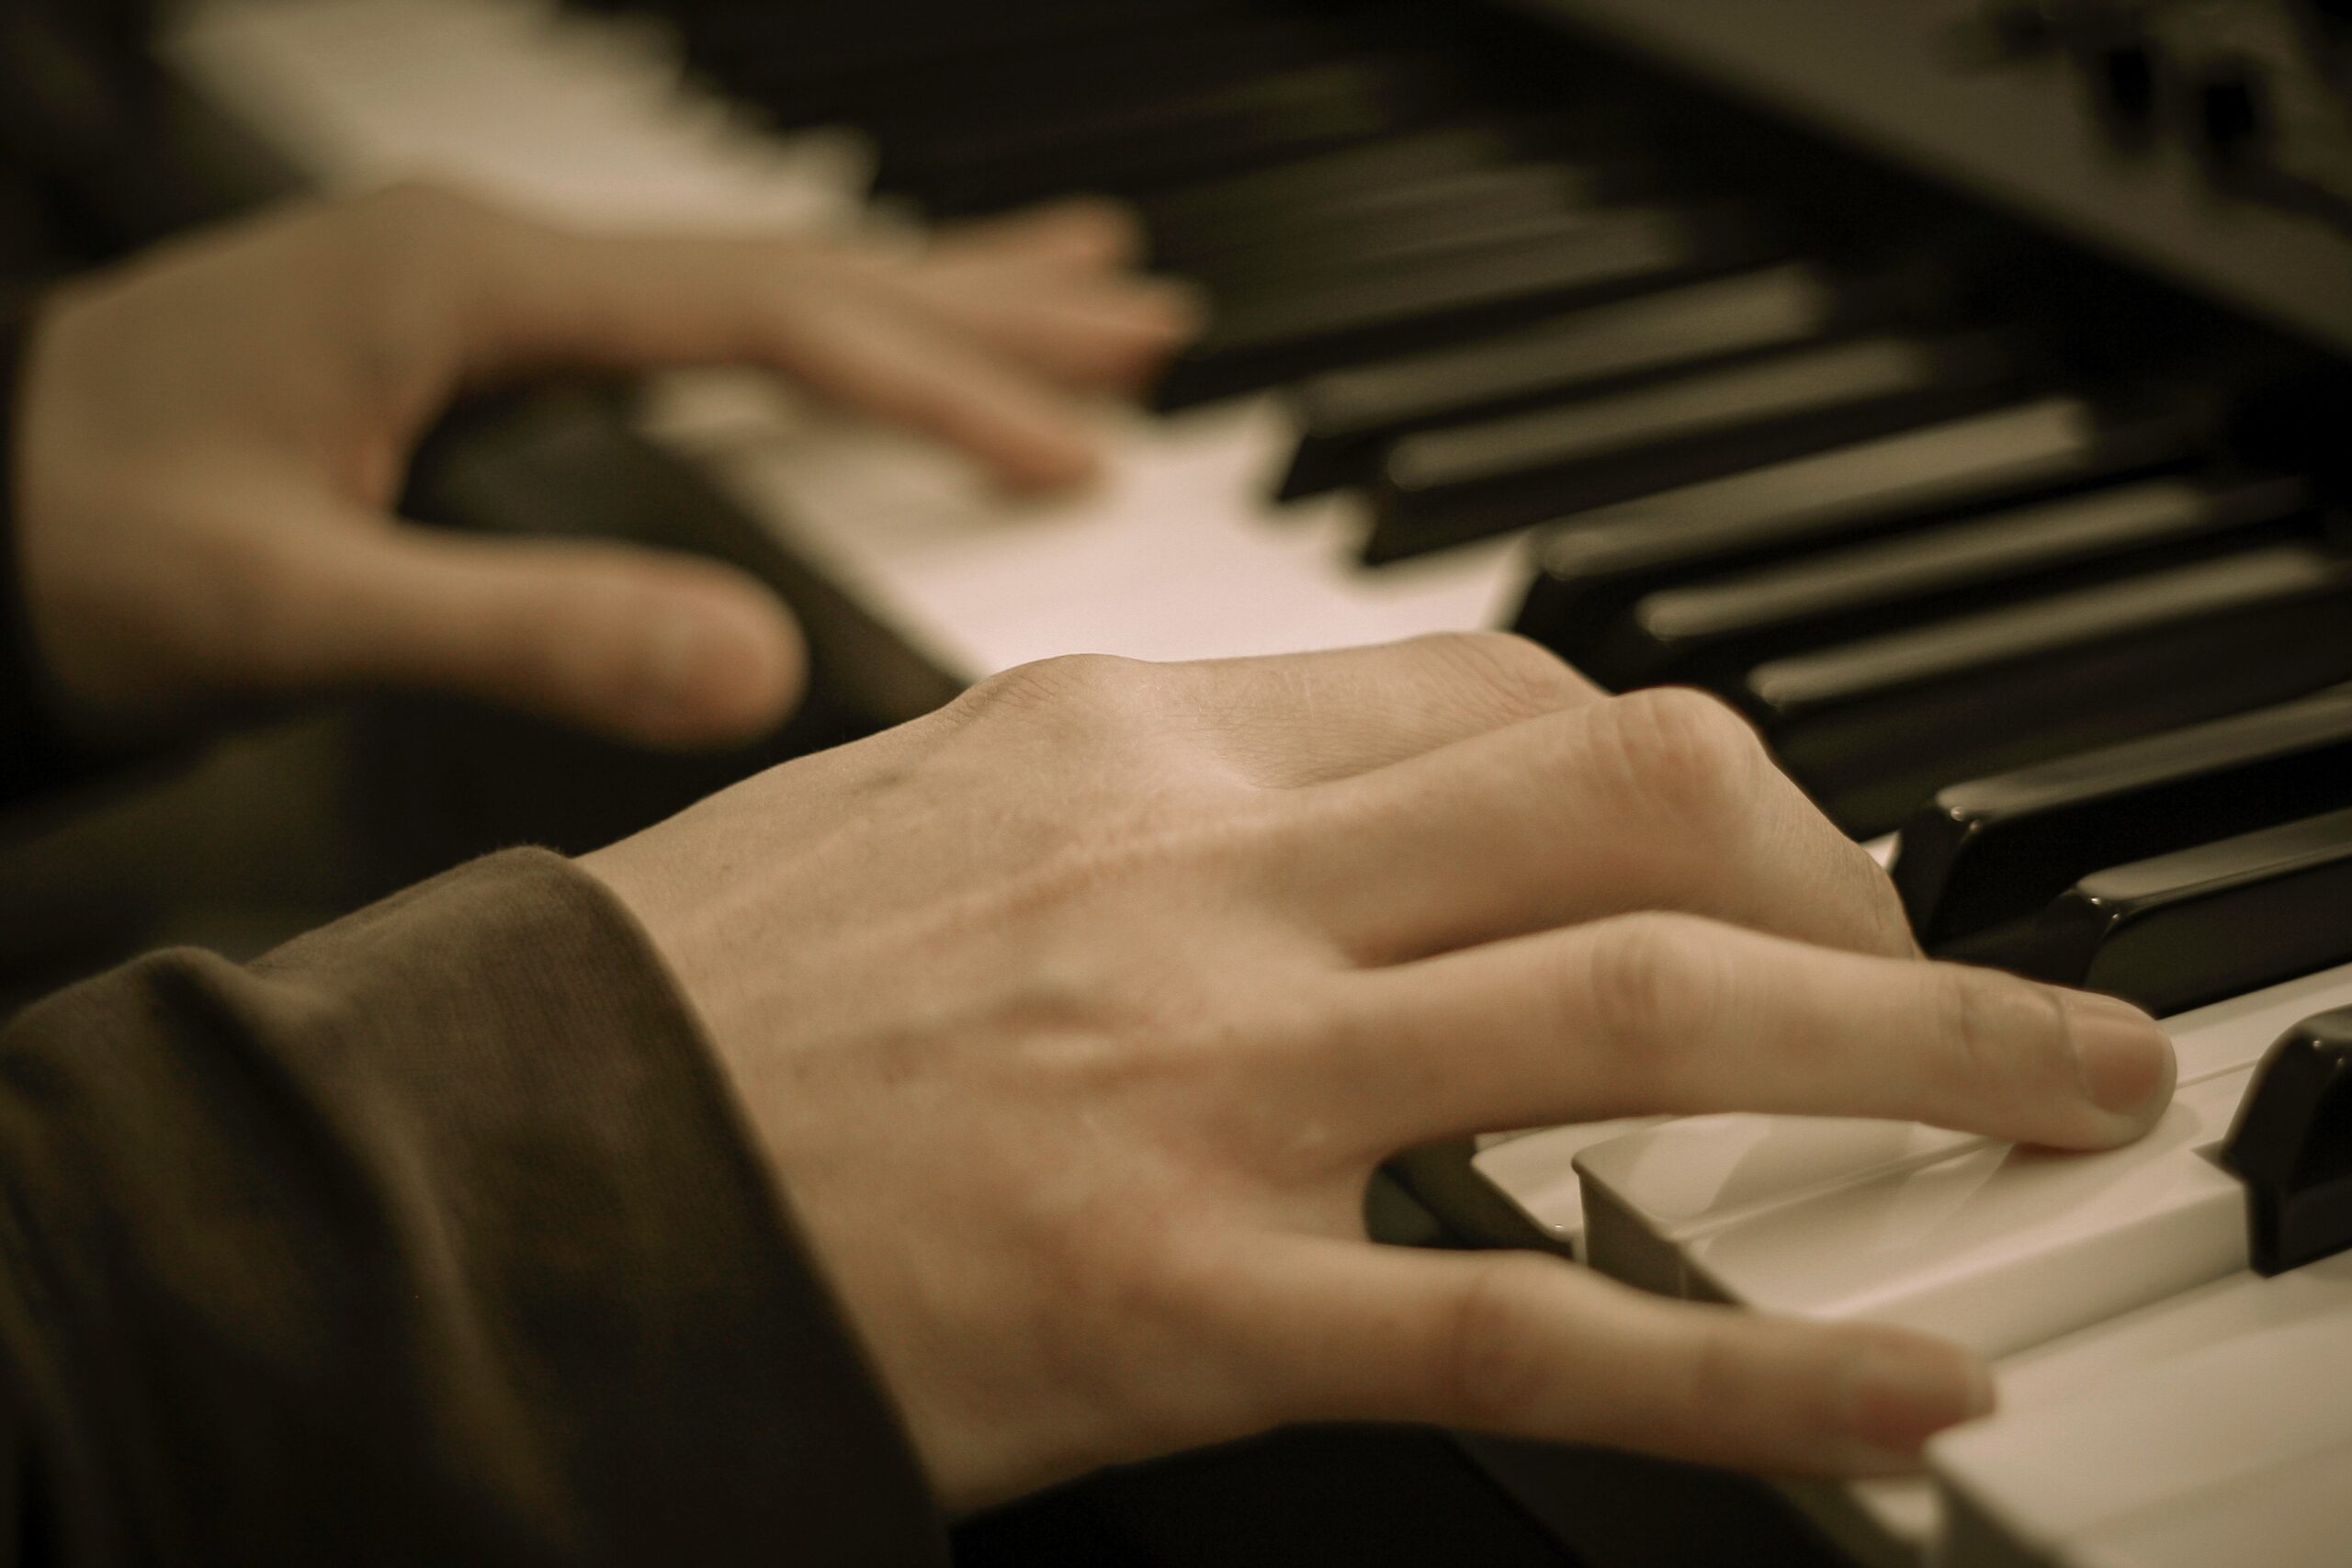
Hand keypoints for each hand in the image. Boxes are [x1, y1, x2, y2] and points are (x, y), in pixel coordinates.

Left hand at [15, 184, 1198, 747]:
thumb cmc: (75, 546)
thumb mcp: (291, 603)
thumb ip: (525, 628)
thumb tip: (757, 668)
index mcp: (473, 286)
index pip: (771, 319)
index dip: (939, 382)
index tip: (1081, 446)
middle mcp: (496, 254)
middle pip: (797, 260)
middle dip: (981, 296)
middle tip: (1145, 311)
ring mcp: (482, 280)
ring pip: (756, 271)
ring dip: (918, 287)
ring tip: (1066, 289)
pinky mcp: (465, 329)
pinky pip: (691, 310)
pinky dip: (812, 323)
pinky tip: (853, 337)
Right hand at [579, 635, 2176, 1509]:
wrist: (487, 1180)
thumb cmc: (692, 1006)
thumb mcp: (928, 810)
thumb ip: (1151, 800)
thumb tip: (1352, 812)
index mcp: (1124, 739)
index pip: (1496, 692)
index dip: (1683, 772)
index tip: (1768, 851)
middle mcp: (1197, 873)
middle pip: (1632, 793)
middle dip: (1862, 868)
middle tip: (1972, 970)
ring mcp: (1204, 1083)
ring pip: (1644, 1008)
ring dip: (1912, 1040)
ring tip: (2064, 1091)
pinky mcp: (1180, 1306)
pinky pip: (1534, 1327)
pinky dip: (1757, 1360)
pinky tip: (1901, 1389)